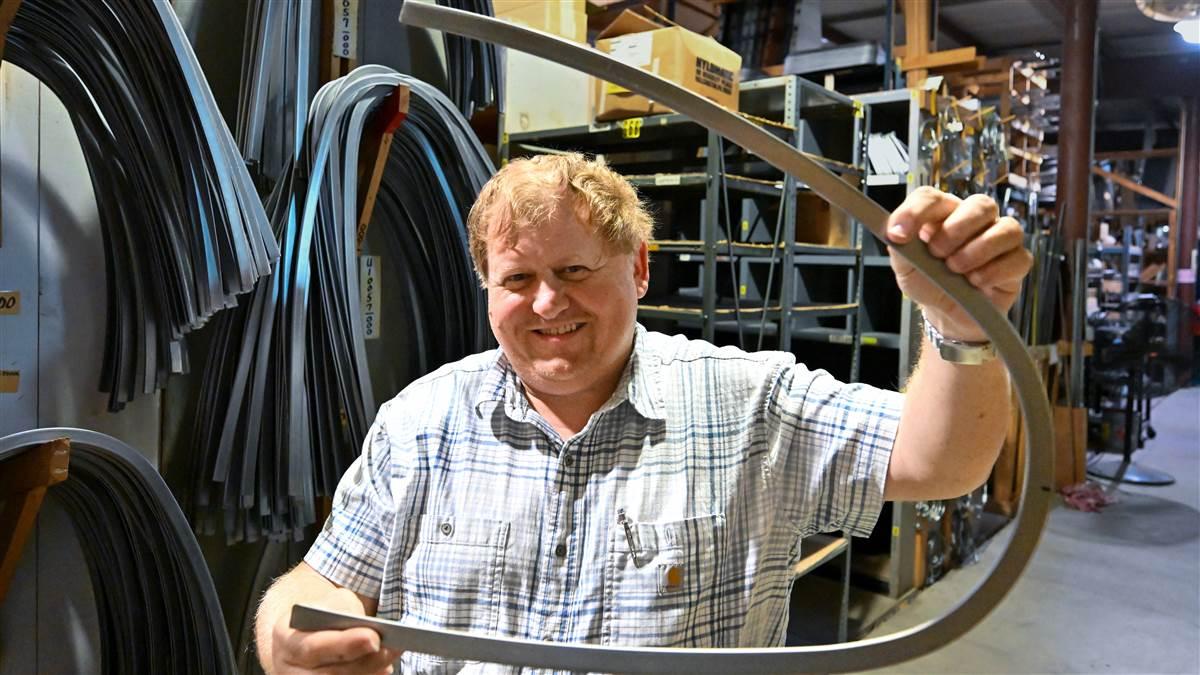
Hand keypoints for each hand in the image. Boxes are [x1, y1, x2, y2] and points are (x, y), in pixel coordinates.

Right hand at [270, 588, 398, 674]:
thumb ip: (345, 612)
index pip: (313, 647)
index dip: (345, 644)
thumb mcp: (328, 602)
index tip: (374, 637)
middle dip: (365, 662)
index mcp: (286, 639)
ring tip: (392, 654)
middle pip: (329, 673)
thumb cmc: (321, 615)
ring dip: (369, 671)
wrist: (303, 633)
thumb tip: (369, 629)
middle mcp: (289, 668)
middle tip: (390, 649)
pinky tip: (383, 668)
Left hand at [885, 187, 1032, 342]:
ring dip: (977, 251)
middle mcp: (975, 219)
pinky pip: (1018, 257)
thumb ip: (900, 249)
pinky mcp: (1017, 262)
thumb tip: (895, 234)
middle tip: (938, 254)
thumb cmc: (929, 282)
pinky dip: (994, 271)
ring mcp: (999, 238)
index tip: (898, 235)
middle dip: (955, 230)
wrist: (947, 313)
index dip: (915, 212)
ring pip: (1006, 228)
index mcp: (943, 214)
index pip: (931, 197)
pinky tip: (976, 282)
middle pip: (980, 204)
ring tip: (957, 271)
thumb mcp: (906, 269)